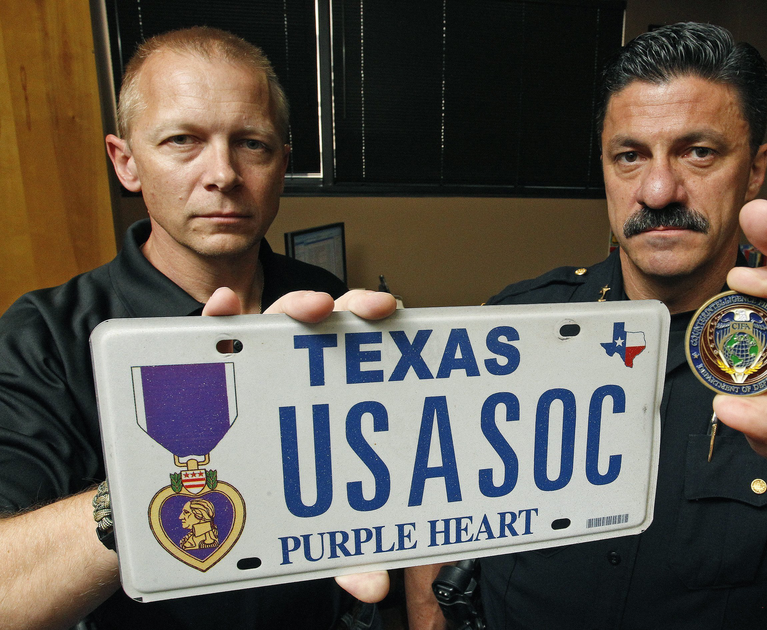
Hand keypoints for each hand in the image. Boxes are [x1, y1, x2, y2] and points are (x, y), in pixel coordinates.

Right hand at [203, 288, 394, 601]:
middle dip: (355, 307)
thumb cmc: (272, 506)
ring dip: (297, 305)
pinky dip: (217, 317)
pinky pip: (208, 336)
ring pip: (279, 321)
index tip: (401, 319)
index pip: (365, 354)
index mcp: (334, 396)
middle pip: (332, 325)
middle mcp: (298, 369)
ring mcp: (253, 364)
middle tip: (373, 312)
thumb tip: (374, 585)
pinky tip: (222, 310)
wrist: (201, 508)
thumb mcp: (312, 530)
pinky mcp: (205, 371)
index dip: (386, 331)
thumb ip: (345, 552)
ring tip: (311, 310)